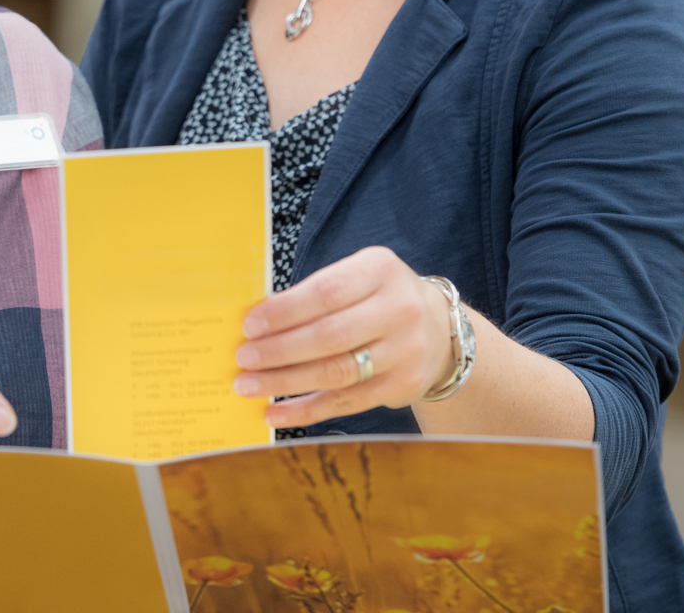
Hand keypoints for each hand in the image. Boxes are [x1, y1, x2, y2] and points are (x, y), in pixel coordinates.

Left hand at [231, 247, 454, 428]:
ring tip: (249, 386)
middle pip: (329, 336)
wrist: (440, 329)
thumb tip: (258, 321)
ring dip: (286, 383)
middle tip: (243, 359)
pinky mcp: (402, 385)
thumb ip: (315, 294)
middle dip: (279, 350)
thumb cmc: (379, 298)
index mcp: (380, 270)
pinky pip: (346, 403)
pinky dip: (306, 411)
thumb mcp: (358, 278)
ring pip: (336, 372)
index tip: (249, 326)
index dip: (284, 311)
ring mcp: (404, 350)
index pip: (325, 292)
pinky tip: (275, 413)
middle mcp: (399, 309)